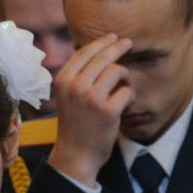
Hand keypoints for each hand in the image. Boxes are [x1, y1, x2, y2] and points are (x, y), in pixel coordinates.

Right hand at [47, 33, 135, 186]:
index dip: (101, 42)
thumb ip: (77, 76)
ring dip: (125, 78)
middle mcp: (75, 86)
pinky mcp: (108, 111)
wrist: (75, 154)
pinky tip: (124, 105)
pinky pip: (128, 91)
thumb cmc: (75, 125)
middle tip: (129, 43)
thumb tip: (98, 52)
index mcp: (62, 80)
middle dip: (119, 48)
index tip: (114, 37)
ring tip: (122, 89)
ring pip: (117, 71)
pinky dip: (130, 96)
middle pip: (103, 57)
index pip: (84, 52)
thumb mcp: (67, 96)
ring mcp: (91, 98)